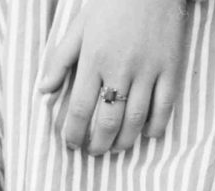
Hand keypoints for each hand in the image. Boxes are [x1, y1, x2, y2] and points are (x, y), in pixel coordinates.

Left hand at [37, 0, 188, 154]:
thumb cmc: (111, 2)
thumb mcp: (79, 27)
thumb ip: (60, 60)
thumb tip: (43, 91)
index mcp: (94, 60)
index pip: (80, 109)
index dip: (74, 134)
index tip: (72, 144)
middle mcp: (120, 68)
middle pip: (108, 121)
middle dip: (98, 144)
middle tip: (94, 152)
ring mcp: (148, 69)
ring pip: (135, 119)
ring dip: (124, 142)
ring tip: (116, 148)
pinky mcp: (171, 66)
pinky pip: (164, 106)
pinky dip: (155, 126)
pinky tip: (147, 134)